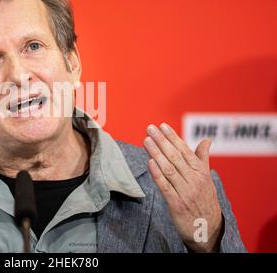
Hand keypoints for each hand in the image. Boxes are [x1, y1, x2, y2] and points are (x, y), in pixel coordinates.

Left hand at [143, 123, 223, 251]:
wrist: (208, 230)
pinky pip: (165, 187)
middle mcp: (194, 181)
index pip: (185, 151)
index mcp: (201, 173)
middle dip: (161, 141)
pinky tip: (149, 162)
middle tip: (150, 128)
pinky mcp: (176, 204)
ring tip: (146, 141)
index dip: (173, 138)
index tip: (162, 126)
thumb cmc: (205, 200)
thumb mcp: (207, 179)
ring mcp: (185, 192)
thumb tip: (206, 140)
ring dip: (156, 153)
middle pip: (175, 157)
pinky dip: (157, 174)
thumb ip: (202, 159)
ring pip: (169, 169)